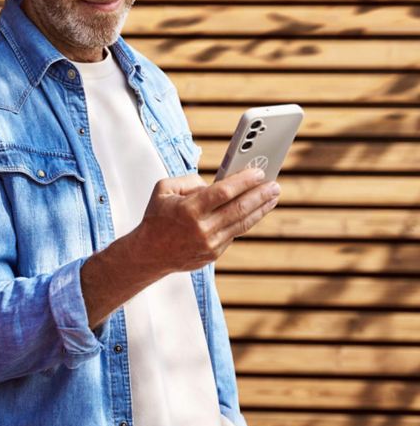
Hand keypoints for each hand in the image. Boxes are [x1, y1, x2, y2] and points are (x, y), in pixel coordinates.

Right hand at [133, 168, 280, 279]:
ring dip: (260, 208)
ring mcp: (210, 243)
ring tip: (272, 196)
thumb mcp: (163, 189)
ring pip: (242, 223)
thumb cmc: (156, 217)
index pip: (223, 192)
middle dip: (260, 194)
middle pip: (239, 208)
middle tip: (274, 184)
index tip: (258, 172)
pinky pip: (234, 233)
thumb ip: (189, 181)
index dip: (244, 181)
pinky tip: (255, 210)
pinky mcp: (214, 253)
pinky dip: (246, 220)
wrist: (149, 253)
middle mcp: (202, 228)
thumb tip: (214, 184)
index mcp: (188, 210)